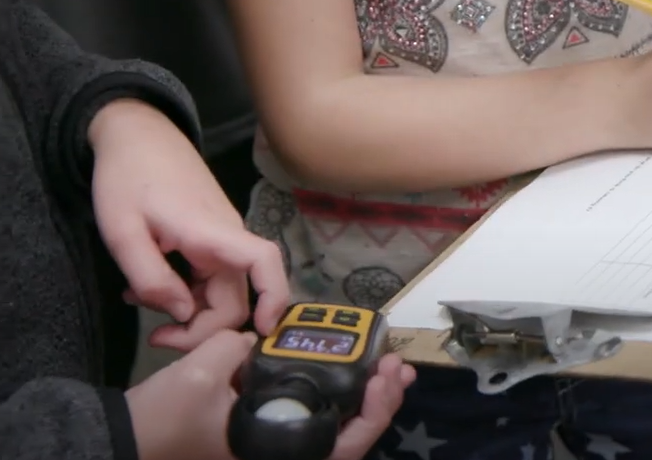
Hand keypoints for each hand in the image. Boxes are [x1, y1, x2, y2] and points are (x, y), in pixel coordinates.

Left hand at [89, 99, 288, 350]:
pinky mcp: (209, 239)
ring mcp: (220, 238)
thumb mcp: (122, 232)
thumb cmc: (127, 177)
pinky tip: (147, 288)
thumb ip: (151, 278)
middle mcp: (226, 238)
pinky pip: (208, 278)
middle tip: (157, 337)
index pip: (263, 263)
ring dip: (188, 310)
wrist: (135, 134)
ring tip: (139, 301)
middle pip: (235, 297)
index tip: (262, 332)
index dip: (273, 298)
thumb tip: (183, 313)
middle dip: (201, 327)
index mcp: (212, 232)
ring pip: (220, 291)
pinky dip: (183, 293)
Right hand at [126, 330, 416, 459]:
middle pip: (351, 439)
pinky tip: (338, 370)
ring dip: (362, 400)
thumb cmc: (163, 419)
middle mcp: (284, 457)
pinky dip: (332, 397)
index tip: (388, 372)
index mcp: (277, 454)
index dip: (376, 409)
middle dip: (381, 403)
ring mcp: (275, 449)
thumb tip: (261, 336)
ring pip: (334, 430)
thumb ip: (239, 348)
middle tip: (398, 366)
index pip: (348, 443)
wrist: (121, 440)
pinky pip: (312, 420)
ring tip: (384, 368)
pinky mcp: (265, 437)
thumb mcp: (199, 375)